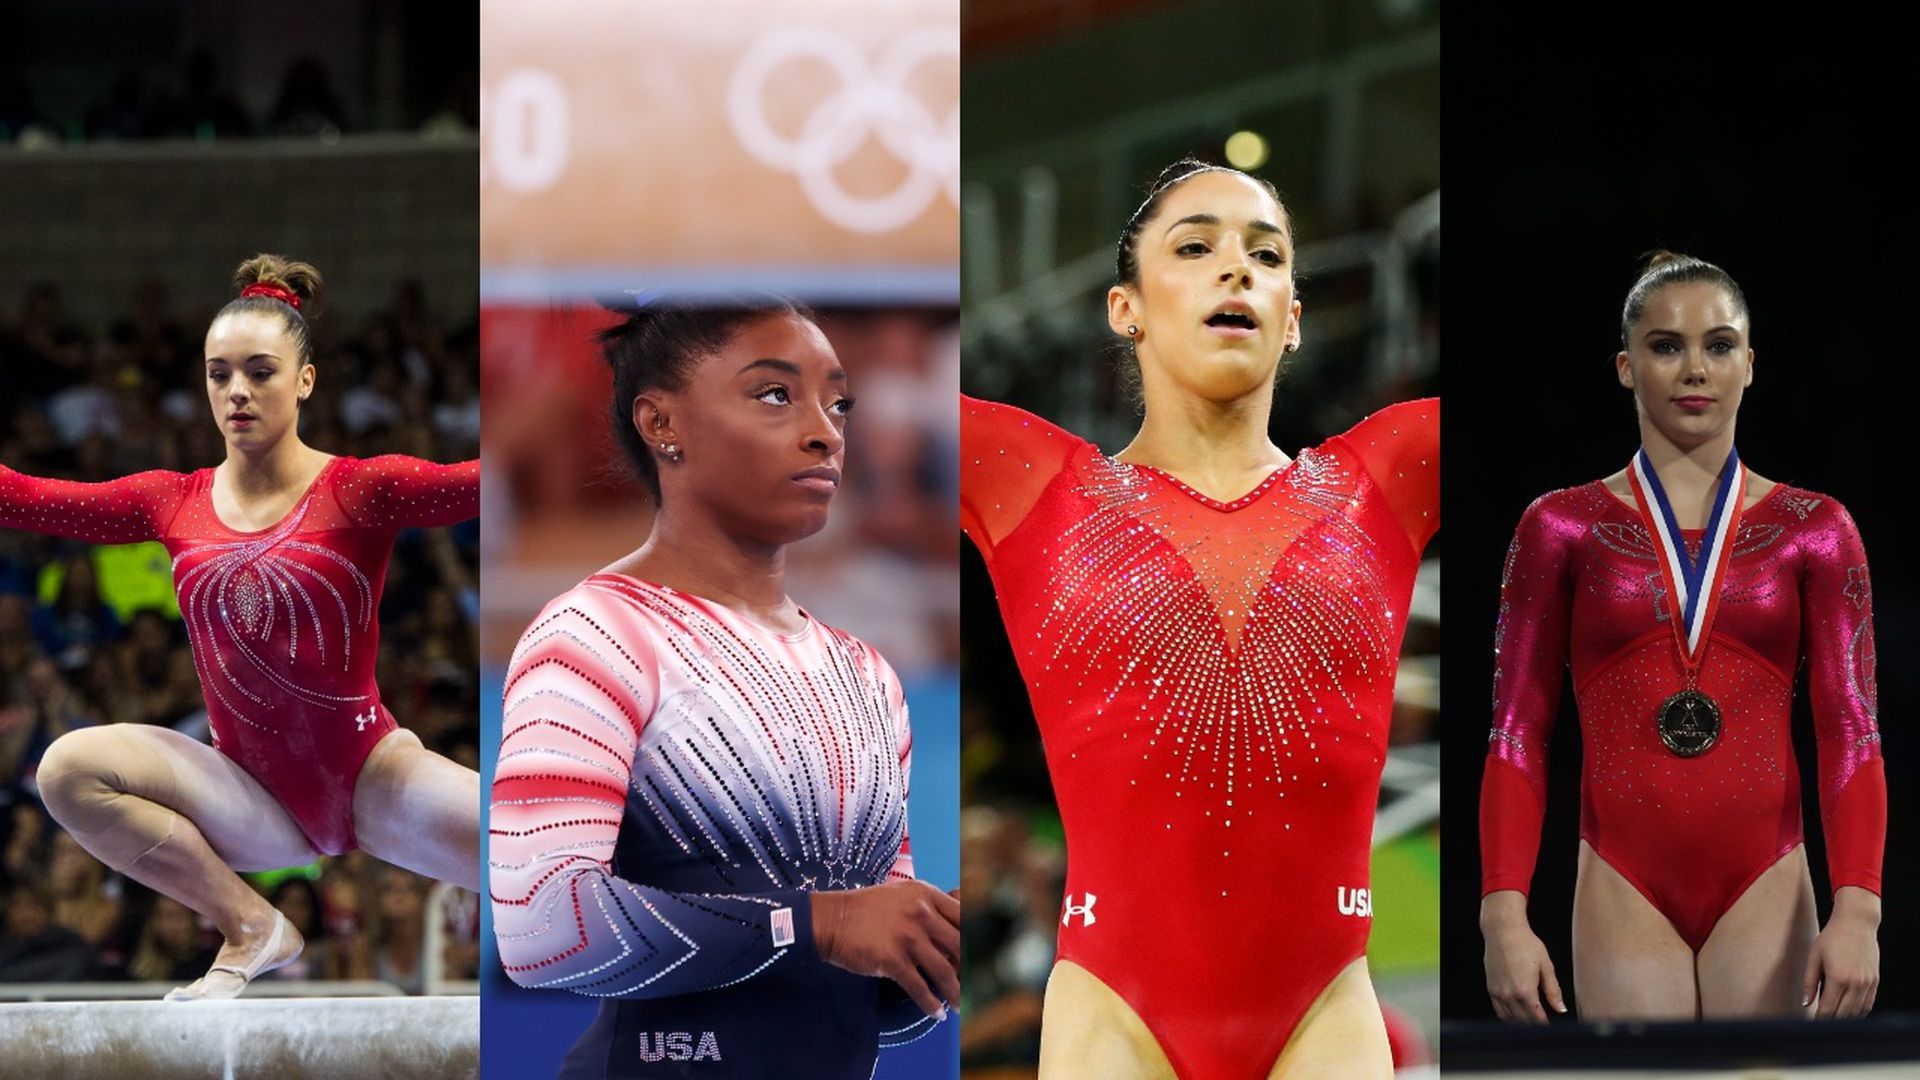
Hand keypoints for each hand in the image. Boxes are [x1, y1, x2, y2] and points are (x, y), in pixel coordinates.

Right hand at [813, 880, 959, 1017]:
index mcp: (926, 894)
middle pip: (958, 946)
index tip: (976, 957)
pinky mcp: (892, 959)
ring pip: (943, 971)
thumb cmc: (868, 909)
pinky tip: (937, 1013)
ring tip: (958, 1006)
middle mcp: (921, 913)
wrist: (833, 919)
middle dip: (968, 970)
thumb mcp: (903, 895)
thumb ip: (930, 906)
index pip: (963, 917)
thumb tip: (959, 929)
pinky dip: (931, 1004)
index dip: (972, 940)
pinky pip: (919, 988)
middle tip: (971, 985)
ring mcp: (907, 936)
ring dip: (954, 993)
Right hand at [1482, 890, 1565, 1022]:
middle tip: (1543, 1026)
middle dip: (1534, 1025)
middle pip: (1523, 1020)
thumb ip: (1553, 990)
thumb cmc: (1525, 943)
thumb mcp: (1546, 965)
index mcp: (1526, 990)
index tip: (1551, 1027)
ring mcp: (1498, 992)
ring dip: (1521, 1023)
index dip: (1545, 1025)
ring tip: (1531, 1023)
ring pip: (1510, 1018)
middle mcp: (1509, 994)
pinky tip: (1515, 1015)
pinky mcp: (1491, 987)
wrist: (1502, 931)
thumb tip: (1561, 1008)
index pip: (1537, 1017)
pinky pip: (1498, 1010)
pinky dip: (1507, 1016)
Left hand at [1803, 886, 1879, 1017]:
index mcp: (1838, 977)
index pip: (1828, 1009)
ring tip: (1832, 1022)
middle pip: (1843, 1014)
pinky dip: (1858, 1012)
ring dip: (1845, 1019)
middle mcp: (1856, 983)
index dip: (1819, 1020)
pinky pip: (1868, 1004)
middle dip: (1831, 1023)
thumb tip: (1806, 1003)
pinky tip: (1848, 1013)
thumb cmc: (1831, 938)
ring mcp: (1868, 983)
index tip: (1811, 1026)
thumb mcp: (1814, 956)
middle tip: (1820, 1027)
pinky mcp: (1875, 981)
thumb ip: (1809, 982)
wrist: (1856, 923)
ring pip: (1857, 1012)